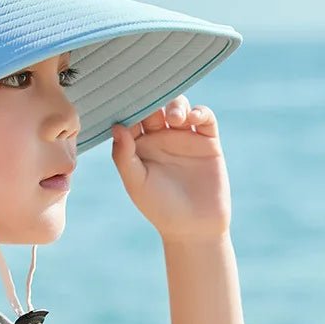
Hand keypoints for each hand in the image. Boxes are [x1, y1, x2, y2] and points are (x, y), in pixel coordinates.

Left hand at [110, 96, 230, 240]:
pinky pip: (204, 118)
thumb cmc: (159, 207)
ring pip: (178, 107)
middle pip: (154, 106)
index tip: (123, 96)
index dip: (127, 106)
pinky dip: (199, 111)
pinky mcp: (207, 141)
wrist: (194, 227)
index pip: (131, 118)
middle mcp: (159, 138)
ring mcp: (183, 138)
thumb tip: (117, 126)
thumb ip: (124, 155)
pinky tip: (192, 118)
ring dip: (176, 104)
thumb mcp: (136, 182)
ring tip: (174, 117)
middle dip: (152, 99)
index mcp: (138, 146)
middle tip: (152, 101)